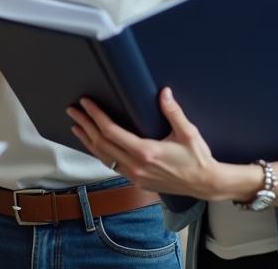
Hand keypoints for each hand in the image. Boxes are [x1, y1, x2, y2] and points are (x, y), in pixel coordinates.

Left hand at [67, 88, 225, 199]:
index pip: (111, 132)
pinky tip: (95, 145)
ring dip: (88, 140)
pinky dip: (99, 152)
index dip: (96, 116)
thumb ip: (173, 111)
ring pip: (103, 156)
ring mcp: (135, 175)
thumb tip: (164, 93)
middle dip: (85, 124)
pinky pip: (112, 165)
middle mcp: (136, 166)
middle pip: (101, 143)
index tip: (87, 104)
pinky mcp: (136, 180)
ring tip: (77, 126)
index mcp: (146, 152)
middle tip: (73, 111)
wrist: (204, 184)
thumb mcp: (188, 132)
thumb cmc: (197, 159)